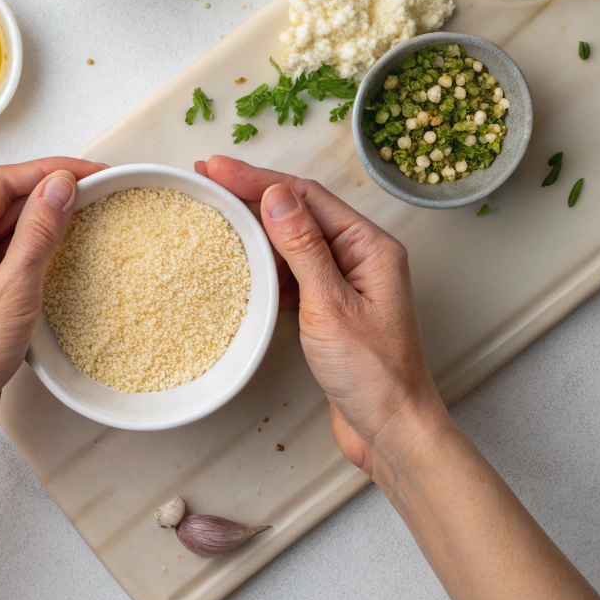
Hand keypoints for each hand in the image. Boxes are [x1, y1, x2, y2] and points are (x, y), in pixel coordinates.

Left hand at [0, 157, 104, 447]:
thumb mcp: (12, 290)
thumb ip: (38, 233)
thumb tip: (61, 185)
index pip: (2, 182)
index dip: (47, 169)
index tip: (90, 171)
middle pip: (7, 200)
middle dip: (51, 190)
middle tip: (98, 188)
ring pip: (13, 227)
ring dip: (48, 218)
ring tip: (90, 213)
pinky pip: (16, 255)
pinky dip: (43, 247)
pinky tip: (68, 250)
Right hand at [196, 155, 449, 478]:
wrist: (393, 431)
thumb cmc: (373, 375)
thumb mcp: (330, 305)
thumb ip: (302, 247)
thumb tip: (275, 195)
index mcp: (370, 245)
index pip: (306, 195)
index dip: (258, 177)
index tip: (217, 167)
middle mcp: (361, 255)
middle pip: (300, 209)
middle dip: (253, 192)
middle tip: (207, 177)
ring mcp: (347, 280)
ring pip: (294, 239)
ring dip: (256, 224)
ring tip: (216, 209)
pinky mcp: (333, 306)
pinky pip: (294, 270)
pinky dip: (266, 262)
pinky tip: (241, 260)